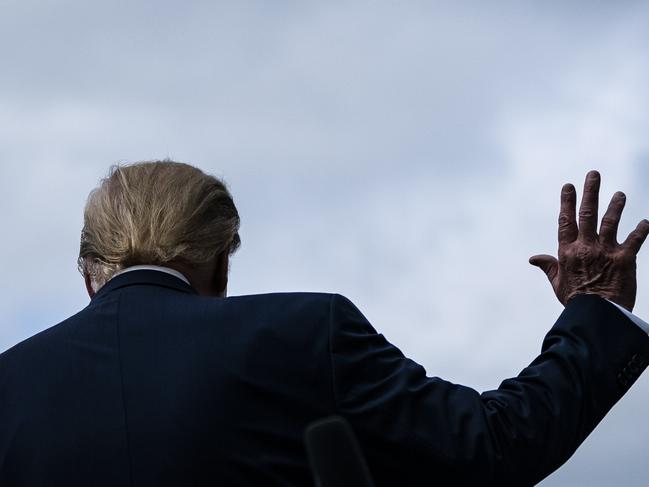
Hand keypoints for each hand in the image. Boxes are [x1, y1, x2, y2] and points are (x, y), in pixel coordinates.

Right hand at [529, 170, 648, 311]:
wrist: (598, 315)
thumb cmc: (576, 301)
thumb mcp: (557, 284)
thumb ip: (548, 266)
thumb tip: (533, 258)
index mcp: (568, 252)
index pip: (566, 221)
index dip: (567, 202)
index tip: (568, 186)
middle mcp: (586, 247)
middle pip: (588, 214)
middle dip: (591, 192)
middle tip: (594, 174)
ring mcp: (606, 251)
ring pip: (611, 221)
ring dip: (616, 205)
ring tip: (620, 194)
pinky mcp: (625, 259)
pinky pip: (634, 240)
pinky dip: (641, 230)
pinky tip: (645, 222)